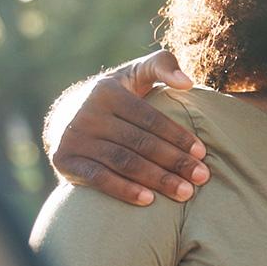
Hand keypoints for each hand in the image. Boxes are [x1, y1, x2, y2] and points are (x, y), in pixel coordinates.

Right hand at [46, 50, 209, 205]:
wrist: (68, 115)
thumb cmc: (118, 94)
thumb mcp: (136, 73)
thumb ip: (163, 65)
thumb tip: (187, 83)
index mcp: (108, 92)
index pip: (150, 118)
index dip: (178, 136)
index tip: (202, 153)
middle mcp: (87, 114)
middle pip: (140, 142)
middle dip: (174, 161)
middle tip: (202, 177)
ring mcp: (73, 138)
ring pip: (123, 162)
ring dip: (157, 179)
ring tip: (185, 192)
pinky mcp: (64, 161)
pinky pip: (98, 178)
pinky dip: (123, 190)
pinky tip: (149, 200)